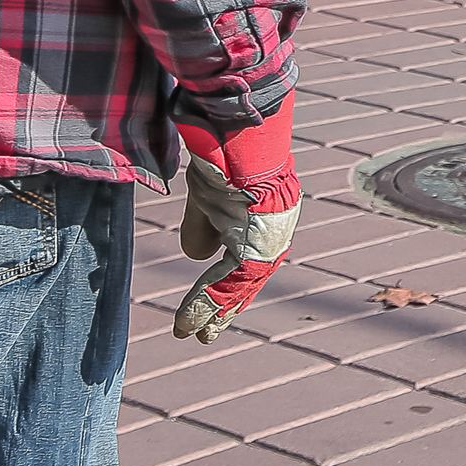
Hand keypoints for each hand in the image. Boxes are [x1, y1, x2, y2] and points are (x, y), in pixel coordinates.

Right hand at [173, 92, 300, 343]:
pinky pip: (235, 281)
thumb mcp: (206, 197)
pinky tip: (193, 319)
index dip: (223, 287)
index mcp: (262, 220)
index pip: (245, 262)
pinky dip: (210, 302)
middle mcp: (272, 232)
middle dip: (223, 308)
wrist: (239, 131)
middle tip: (203, 335)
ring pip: (241, 286)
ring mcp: (270, 237)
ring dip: (213, 311)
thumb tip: (198, 257)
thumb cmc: (222, 155)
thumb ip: (203, 227)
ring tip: (194, 332)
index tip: (207, 311)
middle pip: (247, 280)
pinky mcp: (261, 241)